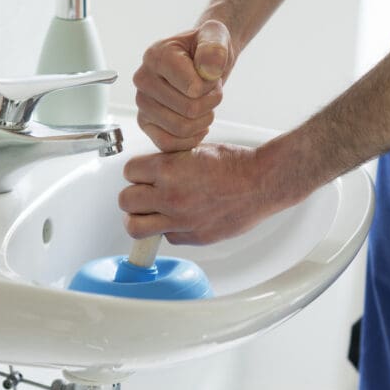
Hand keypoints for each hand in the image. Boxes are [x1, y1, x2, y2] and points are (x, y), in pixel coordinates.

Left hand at [119, 142, 301, 244]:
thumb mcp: (194, 151)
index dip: (136, 172)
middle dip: (133, 197)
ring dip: (139, 220)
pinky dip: (168, 230)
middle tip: (143, 196)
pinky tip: (180, 220)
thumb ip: (168, 164)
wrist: (263, 182)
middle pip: (125, 201)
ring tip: (150, 214)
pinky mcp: (194, 236)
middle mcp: (171, 196)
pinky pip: (167, 238)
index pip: (129, 172)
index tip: (143, 175)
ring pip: (136, 227)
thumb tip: (150, 173)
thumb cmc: (235, 164)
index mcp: (168, 169)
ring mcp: (181, 220)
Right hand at [132, 20, 235, 151]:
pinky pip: (168, 144)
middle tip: (211, 91)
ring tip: (205, 105)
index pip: (193, 88)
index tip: (211, 74)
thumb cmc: (206, 50)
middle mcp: (143, 80)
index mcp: (156, 56)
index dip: (212, 86)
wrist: (202, 62)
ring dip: (203, 120)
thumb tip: (208, 70)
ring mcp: (142, 104)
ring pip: (181, 129)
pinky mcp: (145, 124)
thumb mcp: (216, 37)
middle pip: (189, 110)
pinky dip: (190, 139)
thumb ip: (215, 47)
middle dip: (210, 103)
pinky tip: (198, 125)